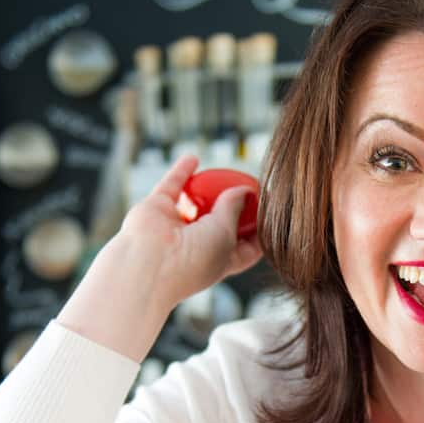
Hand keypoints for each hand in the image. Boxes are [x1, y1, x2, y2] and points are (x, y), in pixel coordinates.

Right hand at [118, 154, 262, 308]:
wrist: (149, 264)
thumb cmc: (193, 259)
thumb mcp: (226, 234)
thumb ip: (235, 209)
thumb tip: (244, 191)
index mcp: (219, 262)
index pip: (246, 249)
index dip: (260, 233)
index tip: (274, 215)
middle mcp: (197, 246)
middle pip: (223, 224)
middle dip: (237, 208)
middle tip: (253, 187)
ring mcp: (175, 228)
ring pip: (196, 205)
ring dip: (209, 190)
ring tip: (227, 173)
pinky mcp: (156, 210)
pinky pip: (172, 186)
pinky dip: (181, 171)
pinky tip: (193, 158)